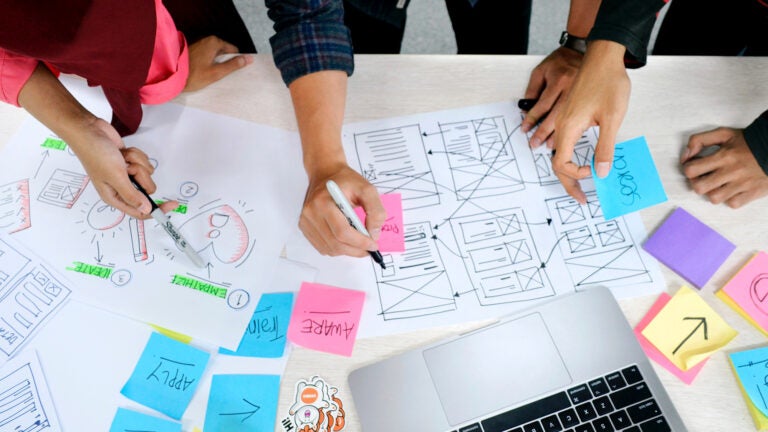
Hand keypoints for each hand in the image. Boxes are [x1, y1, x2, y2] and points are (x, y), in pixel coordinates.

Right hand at [71, 118, 177, 217]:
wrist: (89, 130)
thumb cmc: (96, 153)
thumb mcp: (116, 176)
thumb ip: (132, 195)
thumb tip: (145, 210)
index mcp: (114, 196)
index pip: (140, 211)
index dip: (157, 210)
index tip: (172, 204)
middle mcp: (121, 187)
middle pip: (147, 190)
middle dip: (141, 176)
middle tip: (128, 168)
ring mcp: (126, 174)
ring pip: (147, 173)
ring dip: (137, 162)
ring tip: (122, 158)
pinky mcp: (130, 162)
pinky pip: (144, 162)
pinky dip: (136, 155)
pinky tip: (123, 152)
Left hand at [184, 36, 252, 91]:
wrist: (172, 76)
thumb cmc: (194, 75)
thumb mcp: (217, 72)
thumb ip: (234, 65)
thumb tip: (249, 59)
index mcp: (215, 42)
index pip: (233, 50)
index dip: (235, 61)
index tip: (232, 72)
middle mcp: (207, 40)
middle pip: (224, 52)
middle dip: (225, 62)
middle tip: (222, 75)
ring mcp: (199, 45)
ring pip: (215, 55)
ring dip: (217, 64)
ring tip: (213, 75)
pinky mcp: (194, 51)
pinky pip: (207, 56)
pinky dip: (209, 63)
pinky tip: (205, 73)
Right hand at [299, 164, 385, 256]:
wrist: (325, 173)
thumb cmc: (345, 180)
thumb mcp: (367, 189)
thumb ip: (376, 210)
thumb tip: (374, 234)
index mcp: (323, 202)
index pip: (342, 231)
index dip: (360, 242)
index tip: (373, 244)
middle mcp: (310, 213)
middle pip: (335, 244)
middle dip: (356, 250)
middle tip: (369, 248)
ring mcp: (305, 221)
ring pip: (329, 249)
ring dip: (348, 251)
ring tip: (359, 243)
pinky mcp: (304, 227)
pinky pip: (323, 247)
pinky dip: (338, 249)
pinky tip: (346, 240)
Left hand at [521, 47, 582, 147]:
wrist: (584, 52)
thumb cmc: (561, 61)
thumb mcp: (541, 71)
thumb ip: (532, 89)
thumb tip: (526, 109)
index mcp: (559, 80)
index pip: (542, 105)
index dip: (532, 119)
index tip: (525, 128)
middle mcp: (572, 88)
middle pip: (556, 116)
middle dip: (543, 132)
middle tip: (535, 143)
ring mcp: (583, 95)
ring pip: (569, 119)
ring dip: (558, 135)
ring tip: (549, 145)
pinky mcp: (590, 99)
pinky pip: (581, 117)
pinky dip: (573, 129)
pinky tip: (568, 137)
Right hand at [552, 40, 629, 202]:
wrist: (604, 56)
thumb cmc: (608, 82)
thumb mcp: (612, 118)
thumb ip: (605, 147)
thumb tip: (601, 171)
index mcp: (569, 127)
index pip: (561, 163)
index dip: (575, 175)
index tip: (593, 173)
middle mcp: (562, 125)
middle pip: (556, 162)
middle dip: (567, 183)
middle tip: (580, 198)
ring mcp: (564, 120)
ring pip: (557, 153)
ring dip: (566, 171)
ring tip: (578, 184)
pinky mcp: (569, 114)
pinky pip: (562, 141)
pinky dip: (568, 157)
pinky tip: (578, 161)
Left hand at [681, 127, 767, 207]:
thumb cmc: (748, 142)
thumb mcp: (723, 134)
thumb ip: (700, 140)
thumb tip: (686, 155)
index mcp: (723, 156)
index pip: (691, 170)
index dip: (688, 169)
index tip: (694, 167)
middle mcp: (732, 171)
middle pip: (699, 188)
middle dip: (697, 183)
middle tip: (702, 178)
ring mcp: (742, 184)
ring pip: (714, 198)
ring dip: (712, 192)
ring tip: (717, 184)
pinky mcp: (752, 192)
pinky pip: (733, 203)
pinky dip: (729, 198)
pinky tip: (731, 189)